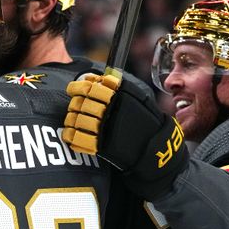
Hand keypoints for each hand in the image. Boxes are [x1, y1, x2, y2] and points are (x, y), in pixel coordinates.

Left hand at [62, 70, 187, 198]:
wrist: (157, 150)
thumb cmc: (148, 122)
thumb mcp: (139, 98)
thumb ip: (120, 87)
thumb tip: (98, 78)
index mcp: (117, 98)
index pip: (91, 87)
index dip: (78, 86)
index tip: (73, 88)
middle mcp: (109, 112)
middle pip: (81, 104)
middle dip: (75, 104)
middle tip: (76, 105)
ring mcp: (103, 129)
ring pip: (77, 120)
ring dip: (71, 119)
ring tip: (73, 119)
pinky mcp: (101, 147)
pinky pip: (79, 140)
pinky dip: (71, 136)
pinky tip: (70, 134)